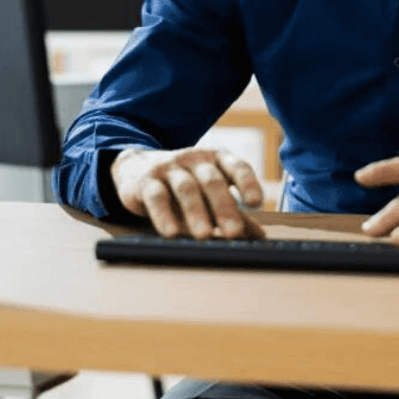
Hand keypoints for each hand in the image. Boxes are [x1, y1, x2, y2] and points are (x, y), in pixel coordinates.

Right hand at [110, 146, 265, 239]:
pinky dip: (164, 215)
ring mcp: (170, 168)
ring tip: (204, 236)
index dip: (248, 183)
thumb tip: (261, 238)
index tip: (256, 203)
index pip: (237, 166)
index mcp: (217, 160)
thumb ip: (233, 211)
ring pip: (185, 188)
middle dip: (224, 206)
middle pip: (212, 180)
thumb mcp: (209, 192)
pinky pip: (156, 197)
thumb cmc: (184, 183)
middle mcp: (195, 160)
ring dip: (196, 212)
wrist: (137, 167)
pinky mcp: (146, 181)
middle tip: (234, 233)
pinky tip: (171, 233)